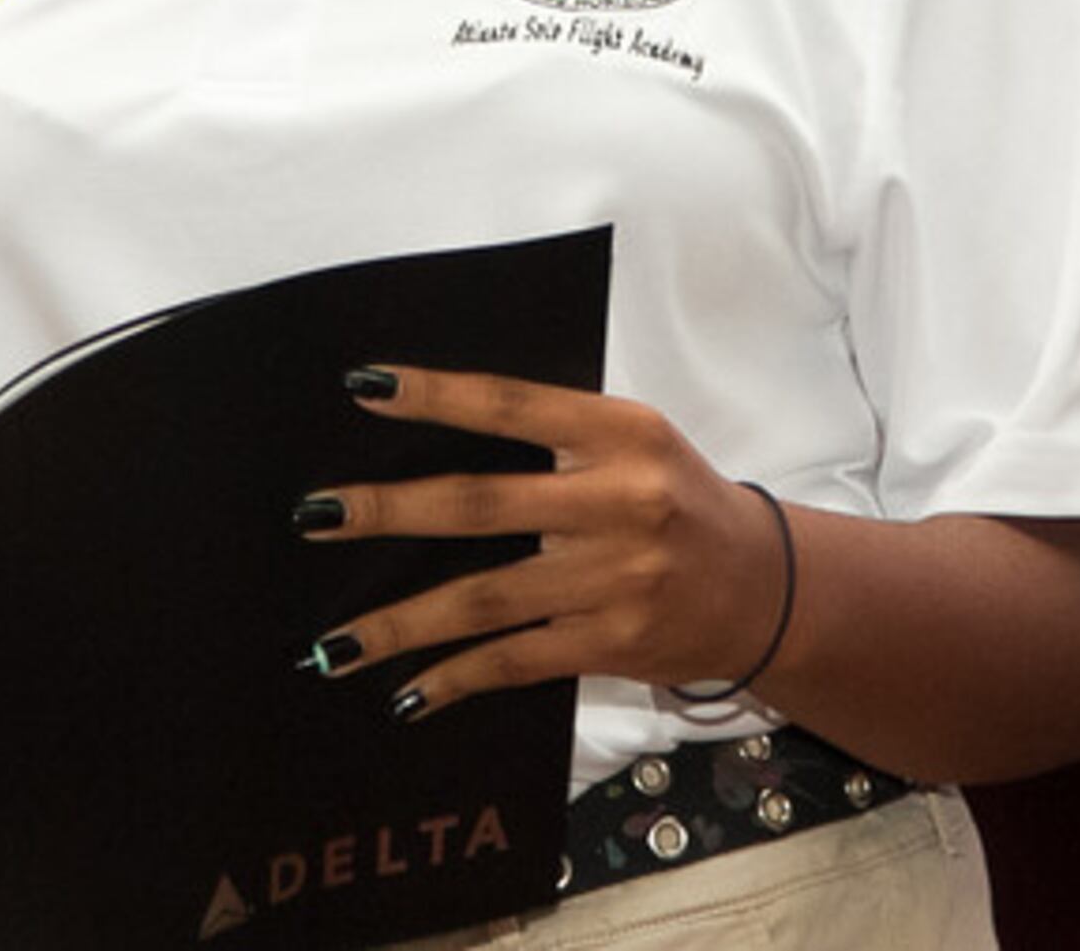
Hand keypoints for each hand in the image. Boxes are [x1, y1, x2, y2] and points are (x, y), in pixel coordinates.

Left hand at [294, 365, 789, 720]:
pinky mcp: (612, 643)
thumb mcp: (637, 442)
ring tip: (333, 644)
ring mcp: (616, 579)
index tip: (365, 387)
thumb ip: (560, 433)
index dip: (438, 396)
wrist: (763, 588)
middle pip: (482, 504)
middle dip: (390, 512)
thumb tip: (441, 431)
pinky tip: (405, 692)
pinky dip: (455, 678)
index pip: (514, 405)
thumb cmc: (681, 501)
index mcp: (624, 433)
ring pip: (485, 599)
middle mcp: (621, 502)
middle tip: (316, 516)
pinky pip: (515, 660)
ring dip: (400, 623)